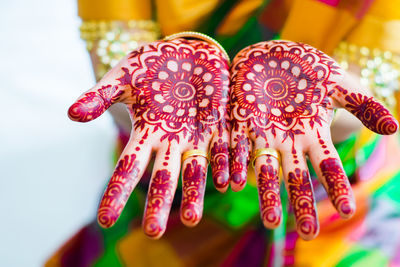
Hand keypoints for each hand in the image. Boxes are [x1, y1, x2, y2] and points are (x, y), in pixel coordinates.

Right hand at [68, 38, 229, 237]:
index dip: (118, 191)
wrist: (188, 52)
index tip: (105, 219)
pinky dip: (226, 165)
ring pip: (196, 170)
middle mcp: (172, 141)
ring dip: (195, 193)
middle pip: (164, 176)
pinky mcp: (220, 125)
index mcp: (147, 132)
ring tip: (192, 219)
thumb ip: (101, 95)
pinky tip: (229, 183)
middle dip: (159, 203)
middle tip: (153, 233)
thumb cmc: (151, 65)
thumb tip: (71, 115)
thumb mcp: (124, 76)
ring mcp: (197, 136)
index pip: (129, 167)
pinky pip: (224, 148)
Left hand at [230, 40, 397, 239]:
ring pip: (265, 170)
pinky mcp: (240, 124)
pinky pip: (236, 149)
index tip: (349, 210)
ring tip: (272, 222)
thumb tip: (393, 128)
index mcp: (312, 134)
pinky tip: (231, 184)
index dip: (338, 186)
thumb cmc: (307, 70)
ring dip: (267, 195)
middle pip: (296, 177)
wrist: (272, 54)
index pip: (327, 165)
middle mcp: (288, 142)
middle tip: (308, 234)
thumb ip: (361, 103)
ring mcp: (262, 135)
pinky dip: (234, 166)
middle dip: (302, 204)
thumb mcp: (336, 82)